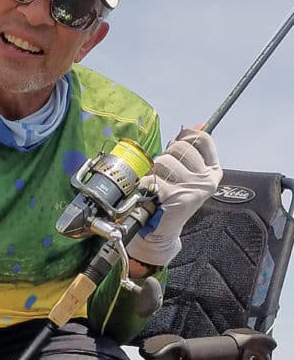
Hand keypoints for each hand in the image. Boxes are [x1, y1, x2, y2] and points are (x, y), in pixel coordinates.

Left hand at [127, 127, 221, 266]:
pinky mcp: (178, 196)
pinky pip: (154, 178)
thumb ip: (189, 151)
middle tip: (163, 173)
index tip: (177, 141)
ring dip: (154, 170)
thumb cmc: (170, 200)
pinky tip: (151, 194)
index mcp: (213, 171)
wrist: (161, 232)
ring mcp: (194, 188)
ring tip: (157, 185)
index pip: (202, 139)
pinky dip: (146, 184)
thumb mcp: (185, 174)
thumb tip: (190, 127)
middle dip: (166, 155)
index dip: (186, 136)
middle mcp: (207, 179)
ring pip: (165, 160)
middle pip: (181, 146)